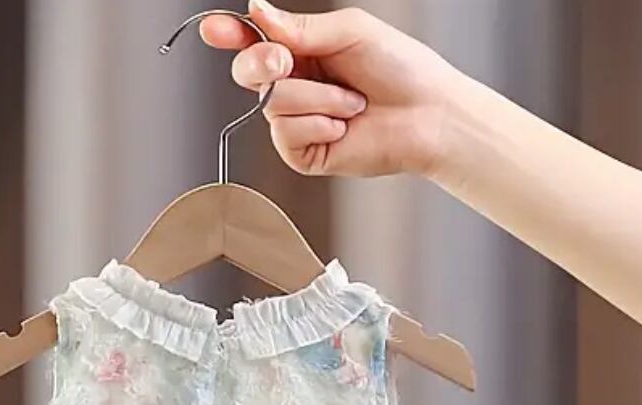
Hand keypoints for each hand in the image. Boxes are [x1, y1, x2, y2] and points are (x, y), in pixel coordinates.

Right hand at [199, 1, 461, 178]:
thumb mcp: (348, 31)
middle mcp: (294, 85)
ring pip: (273, 104)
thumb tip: (257, 10)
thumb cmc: (399, 68)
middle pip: (248, 72)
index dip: (230, 34)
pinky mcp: (303, 154)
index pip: (254, 40)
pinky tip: (343, 128)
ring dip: (318, 98)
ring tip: (352, 102)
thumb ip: (300, 27)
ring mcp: (297, 121)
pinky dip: (319, 125)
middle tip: (287, 60)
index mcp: (302, 50)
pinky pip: (287, 135)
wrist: (427, 115)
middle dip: (264, 63)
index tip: (213, 30)